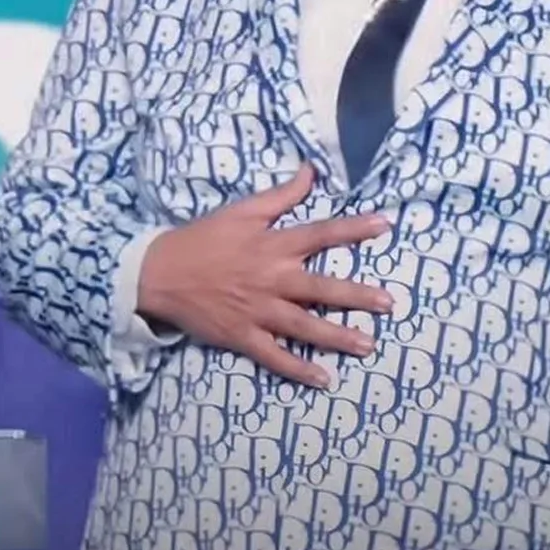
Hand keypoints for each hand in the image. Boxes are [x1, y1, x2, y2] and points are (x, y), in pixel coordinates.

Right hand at [137, 163, 393, 386]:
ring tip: (368, 345)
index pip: (321, 234)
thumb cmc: (204, 238)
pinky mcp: (242, 336)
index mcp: (273, 245)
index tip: (384, 226)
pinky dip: (298, 369)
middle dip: (356, 296)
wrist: (160, 274)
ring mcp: (258, 311)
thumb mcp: (243, 210)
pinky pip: (274, 357)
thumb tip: (312, 170)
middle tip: (389, 303)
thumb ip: (282, 194)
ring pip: (304, 327)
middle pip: (320, 289)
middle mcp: (271, 279)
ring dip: (337, 337)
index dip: (353, 229)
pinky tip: (323, 379)